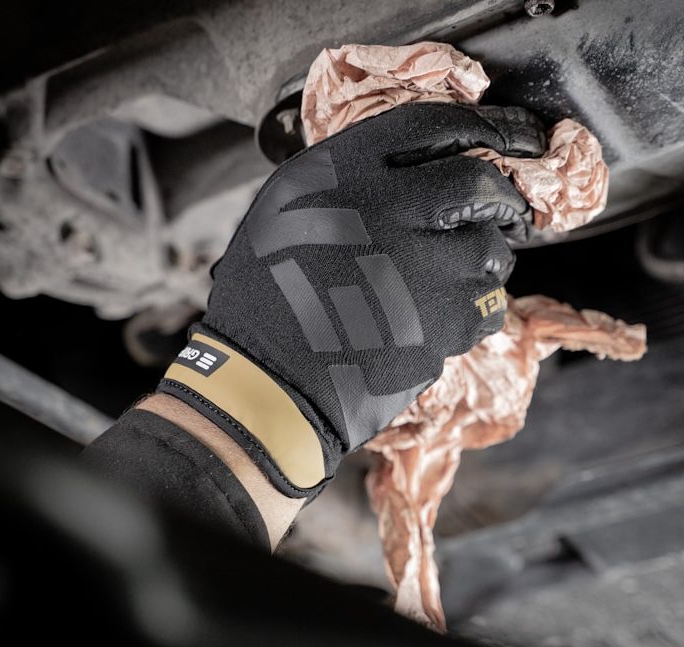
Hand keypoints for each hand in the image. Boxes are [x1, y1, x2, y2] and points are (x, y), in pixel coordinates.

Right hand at [159, 102, 544, 496]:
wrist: (270, 378)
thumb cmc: (269, 292)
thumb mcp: (287, 207)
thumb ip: (351, 173)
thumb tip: (422, 160)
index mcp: (347, 174)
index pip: (439, 126)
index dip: (492, 126)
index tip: (519, 135)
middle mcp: (393, 213)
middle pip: (482, 185)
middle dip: (503, 196)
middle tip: (503, 208)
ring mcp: (425, 275)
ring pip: (492, 252)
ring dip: (483, 257)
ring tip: (448, 273)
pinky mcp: (442, 330)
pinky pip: (485, 308)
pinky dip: (473, 307)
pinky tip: (437, 313)